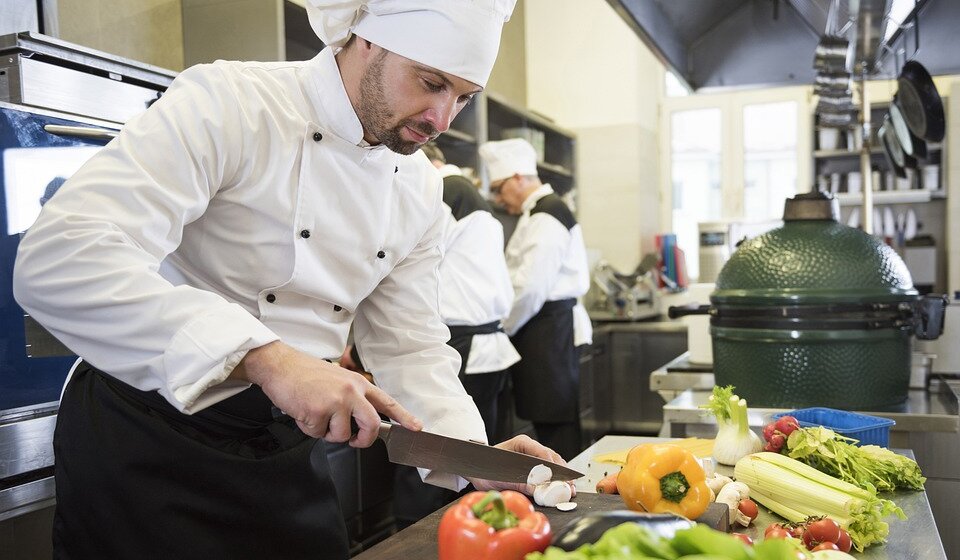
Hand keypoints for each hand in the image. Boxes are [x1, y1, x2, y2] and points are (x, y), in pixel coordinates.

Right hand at [233, 341, 420, 446]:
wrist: (280, 366)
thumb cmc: (305, 374)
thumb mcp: (337, 380)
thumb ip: (351, 398)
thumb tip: (359, 422)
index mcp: (357, 383)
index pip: (387, 402)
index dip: (404, 417)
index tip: (416, 428)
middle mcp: (351, 391)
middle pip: (371, 425)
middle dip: (364, 440)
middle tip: (356, 442)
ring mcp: (336, 401)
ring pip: (342, 435)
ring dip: (327, 433)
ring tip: (315, 415)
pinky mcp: (318, 411)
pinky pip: (318, 434)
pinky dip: (309, 429)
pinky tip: (303, 412)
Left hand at [467, 435, 577, 498]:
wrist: (476, 467)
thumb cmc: (486, 466)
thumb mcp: (501, 475)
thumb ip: (519, 482)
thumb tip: (536, 489)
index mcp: (523, 443)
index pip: (543, 453)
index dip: (554, 467)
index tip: (561, 478)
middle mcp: (530, 447)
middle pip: (552, 458)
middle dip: (563, 473)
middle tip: (570, 486)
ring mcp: (534, 454)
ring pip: (554, 463)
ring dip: (562, 476)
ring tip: (569, 489)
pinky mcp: (534, 464)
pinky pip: (549, 470)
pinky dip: (556, 478)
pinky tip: (562, 487)